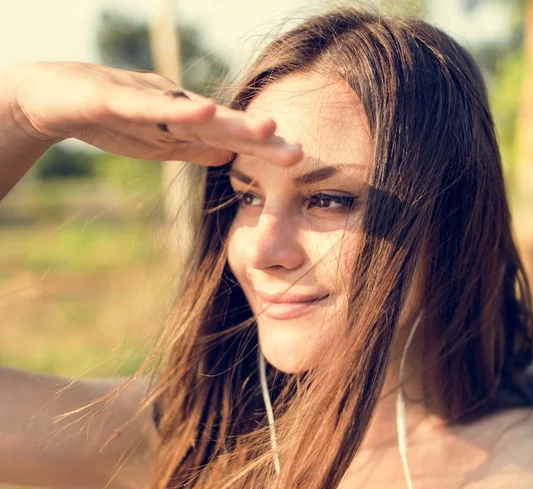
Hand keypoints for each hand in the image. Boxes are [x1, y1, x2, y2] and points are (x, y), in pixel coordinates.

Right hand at [5, 62, 302, 166]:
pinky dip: (176, 110)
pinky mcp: (116, 99)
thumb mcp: (157, 144)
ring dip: (231, 121)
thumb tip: (227, 158)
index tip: (297, 161)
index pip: (229, 139)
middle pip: (223, 125)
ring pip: (195, 113)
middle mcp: (174, 108)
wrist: (50, 98)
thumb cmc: (108, 120)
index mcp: (183, 124)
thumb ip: (191, 149)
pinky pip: (149, 107)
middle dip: (260, 139)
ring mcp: (148, 100)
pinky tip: (204, 111)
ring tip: (269, 127)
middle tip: (298, 153)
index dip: (262, 149)